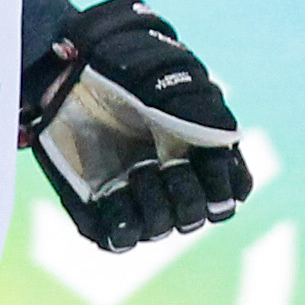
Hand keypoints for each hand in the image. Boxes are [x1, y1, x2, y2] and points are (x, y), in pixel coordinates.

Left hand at [26, 0, 251, 250]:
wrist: (73, 65)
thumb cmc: (129, 67)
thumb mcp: (179, 82)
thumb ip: (210, 120)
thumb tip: (230, 158)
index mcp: (198, 150)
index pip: (231, 192)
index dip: (225, 185)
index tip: (209, 159)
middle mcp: (170, 178)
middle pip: (200, 215)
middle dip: (189, 194)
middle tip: (169, 164)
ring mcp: (134, 195)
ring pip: (163, 229)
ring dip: (157, 205)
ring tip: (137, 171)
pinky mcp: (98, 208)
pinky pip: (119, 239)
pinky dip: (124, 223)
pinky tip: (117, 193)